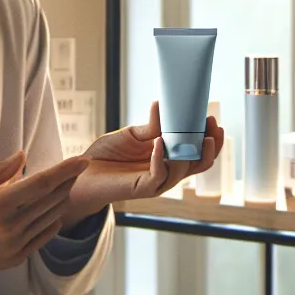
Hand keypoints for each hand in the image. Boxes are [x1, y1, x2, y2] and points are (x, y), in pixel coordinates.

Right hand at [0, 151, 90, 274]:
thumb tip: (23, 156)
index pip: (42, 183)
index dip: (65, 170)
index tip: (82, 160)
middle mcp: (10, 225)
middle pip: (51, 199)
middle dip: (68, 182)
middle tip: (76, 170)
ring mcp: (15, 244)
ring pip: (51, 217)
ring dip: (61, 200)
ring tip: (64, 188)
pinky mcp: (17, 257)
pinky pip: (44, 237)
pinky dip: (53, 222)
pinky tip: (53, 212)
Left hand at [61, 102, 222, 225]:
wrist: (82, 174)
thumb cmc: (107, 156)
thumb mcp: (132, 136)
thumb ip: (151, 127)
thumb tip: (162, 105)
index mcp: (169, 160)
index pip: (199, 153)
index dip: (210, 139)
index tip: (212, 119)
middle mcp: (168, 173)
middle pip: (200, 164)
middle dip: (211, 146)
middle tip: (213, 125)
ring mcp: (157, 183)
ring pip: (183, 170)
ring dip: (188, 150)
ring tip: (189, 129)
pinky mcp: (143, 188)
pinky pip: (159, 174)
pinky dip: (161, 157)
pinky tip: (159, 142)